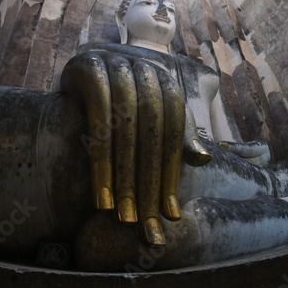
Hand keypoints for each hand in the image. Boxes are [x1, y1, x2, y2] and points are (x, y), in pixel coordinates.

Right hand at [61, 51, 210, 245]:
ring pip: (126, 128)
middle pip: (152, 132)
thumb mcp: (151, 117)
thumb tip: (204, 160)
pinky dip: (101, 159)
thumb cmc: (121, 98)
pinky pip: (98, 119)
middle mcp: (146, 70)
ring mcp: (118, 66)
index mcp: (166, 81)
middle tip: (144, 221)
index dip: (172, 173)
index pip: (175, 132)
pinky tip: (101, 193)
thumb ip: (176, 135)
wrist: (83, 67)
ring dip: (124, 176)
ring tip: (124, 215)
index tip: (169, 214)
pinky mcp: (90, 68)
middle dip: (149, 180)